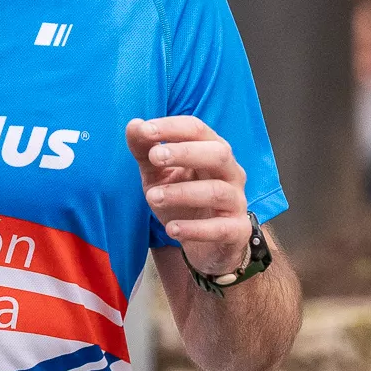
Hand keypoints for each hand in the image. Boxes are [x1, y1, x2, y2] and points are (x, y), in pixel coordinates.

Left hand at [128, 116, 252, 278]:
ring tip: (152, 197)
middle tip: (154, 157)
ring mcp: (236, 202)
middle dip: (185, 152)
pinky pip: (220, 228)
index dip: (172, 127)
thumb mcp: (159, 175)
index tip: (145, 130)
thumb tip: (133, 125)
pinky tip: (171, 229)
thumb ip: (145, 151)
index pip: (198, 130)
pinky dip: (195, 229)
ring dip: (182, 192)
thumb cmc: (184, 202)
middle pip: (218, 153)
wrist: (207, 245)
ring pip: (217, 191)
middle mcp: (230, 172)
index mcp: (213, 151)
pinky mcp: (237, 231)